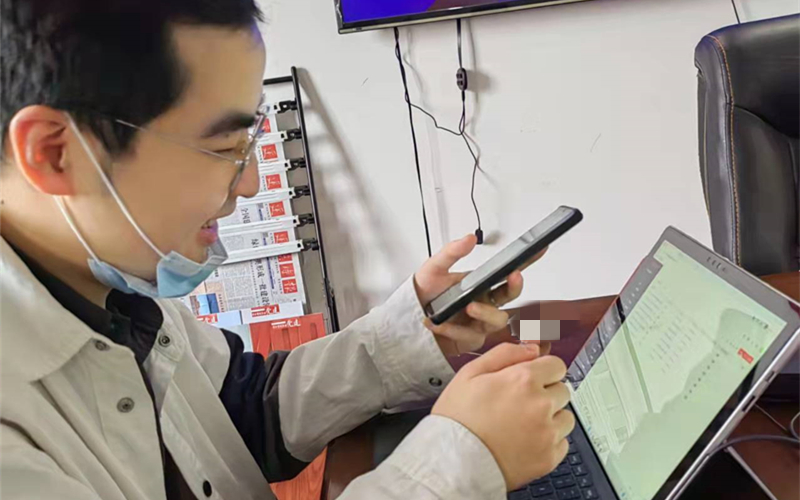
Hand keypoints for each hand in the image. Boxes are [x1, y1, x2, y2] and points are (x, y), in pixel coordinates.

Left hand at [414, 234, 545, 356]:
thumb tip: (469, 239)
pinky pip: (470, 336)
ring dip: (485, 312)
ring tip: (469, 306)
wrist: (407, 318)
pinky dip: (454, 329)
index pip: (507, 272)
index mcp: (481, 284)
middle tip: (513, 276)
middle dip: (515, 287)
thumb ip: (451, 252)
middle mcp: (484, 303)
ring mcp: (479, 323)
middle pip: (510, 296)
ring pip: (496, 320)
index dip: (527, 262)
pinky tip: (438, 323)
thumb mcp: (434, 268)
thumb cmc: (423, 294)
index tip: (539, 249)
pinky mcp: (469, 339)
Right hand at [432, 343, 574, 489]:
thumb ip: (504, 354)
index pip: (556, 365)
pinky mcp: (549, 458)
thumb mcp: (470, 373)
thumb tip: (532, 349)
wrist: (453, 462)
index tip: (532, 379)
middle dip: (546, 393)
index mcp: (523, 380)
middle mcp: (541, 405)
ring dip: (551, 417)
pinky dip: (548, 441)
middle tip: (521, 403)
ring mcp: (547, 433)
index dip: (542, 370)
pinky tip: (526, 441)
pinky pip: (562, 442)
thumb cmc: (458, 418)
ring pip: (566, 416)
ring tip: (523, 424)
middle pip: (563, 390)